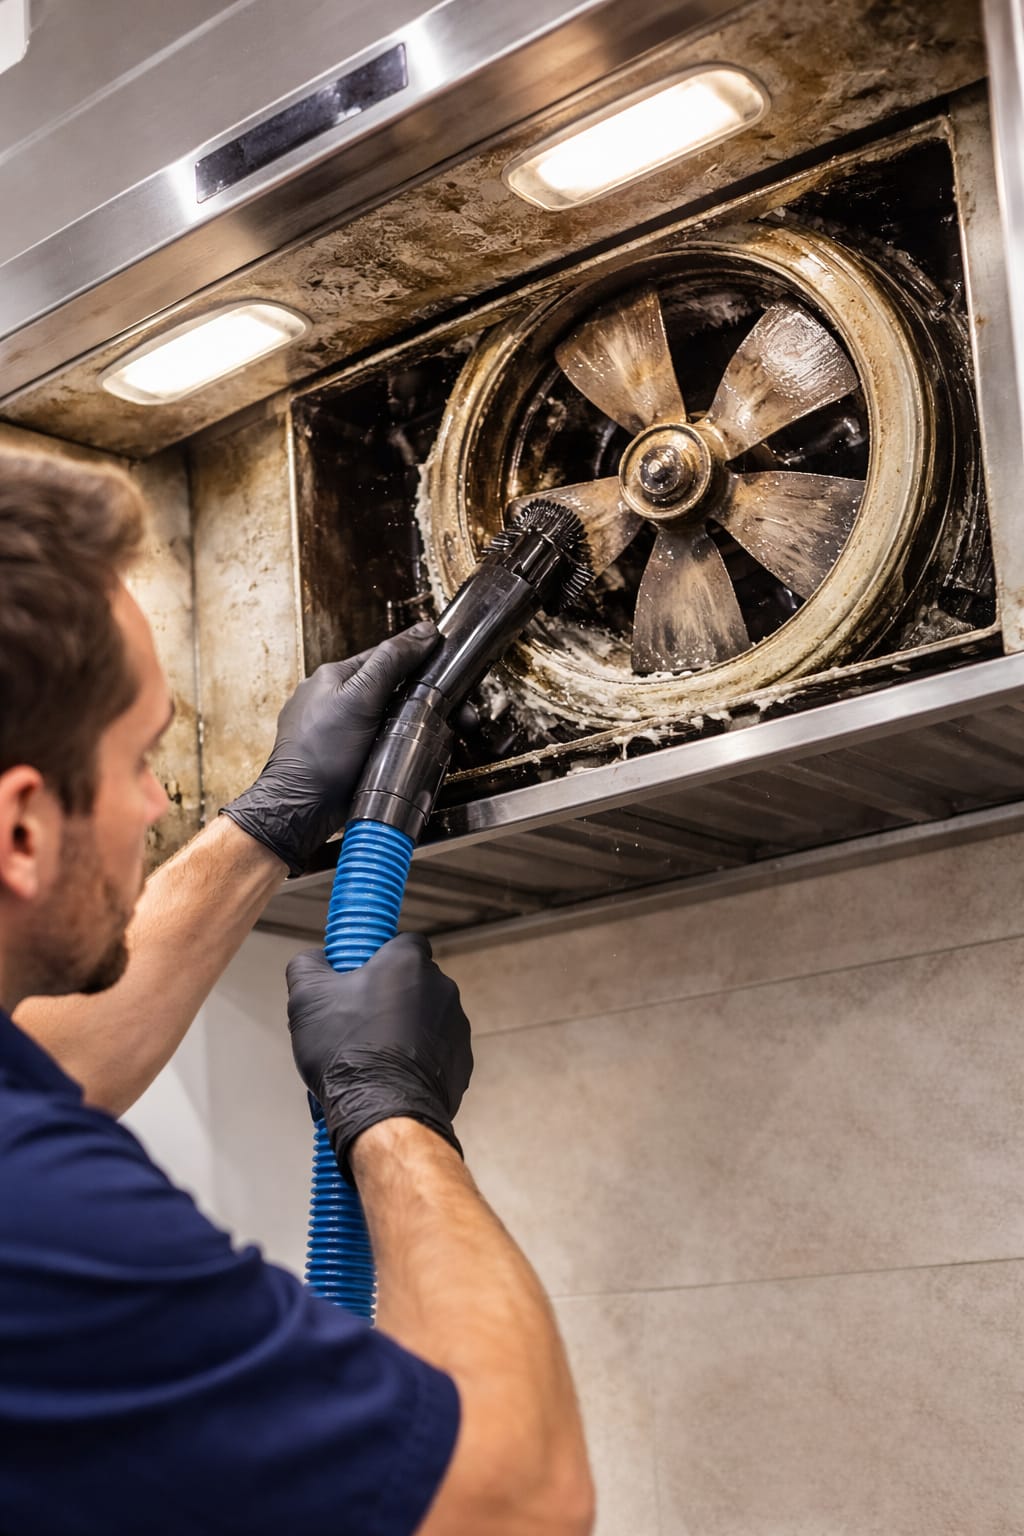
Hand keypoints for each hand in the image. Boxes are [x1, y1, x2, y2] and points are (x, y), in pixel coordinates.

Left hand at [221, 623, 437, 874]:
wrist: (301, 808)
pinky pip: (378, 742)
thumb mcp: (360, 698)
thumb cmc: (321, 754)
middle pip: (390, 689)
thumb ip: (391, 663)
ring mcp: (336, 730)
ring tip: (439, 736)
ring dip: (413, 725)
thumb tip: (423, 632)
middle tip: (453, 714)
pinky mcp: (342, 757)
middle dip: (423, 700)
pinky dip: (398, 745)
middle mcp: (332, 700)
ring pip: (387, 718)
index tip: (450, 669)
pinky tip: (413, 754)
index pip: (386, 657)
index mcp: (334, 677)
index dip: (421, 662)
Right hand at [286, 936, 472, 1182]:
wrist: (383, 1111)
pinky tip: (392, 1076)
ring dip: (405, 1029)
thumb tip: (314, 959)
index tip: (358, 975)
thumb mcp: (307, 998)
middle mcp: (442, 988)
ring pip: (426, 1017)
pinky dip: (418, 1059)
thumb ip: (307, 964)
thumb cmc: (346, 1050)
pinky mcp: (461, 1062)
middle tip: (358, 1021)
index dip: (380, 956)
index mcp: (408, 963)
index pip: (403, 942)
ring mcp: (456, 1026)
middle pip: (414, 982)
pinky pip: (437, 1051)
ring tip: (373, 1055)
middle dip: (390, 996)